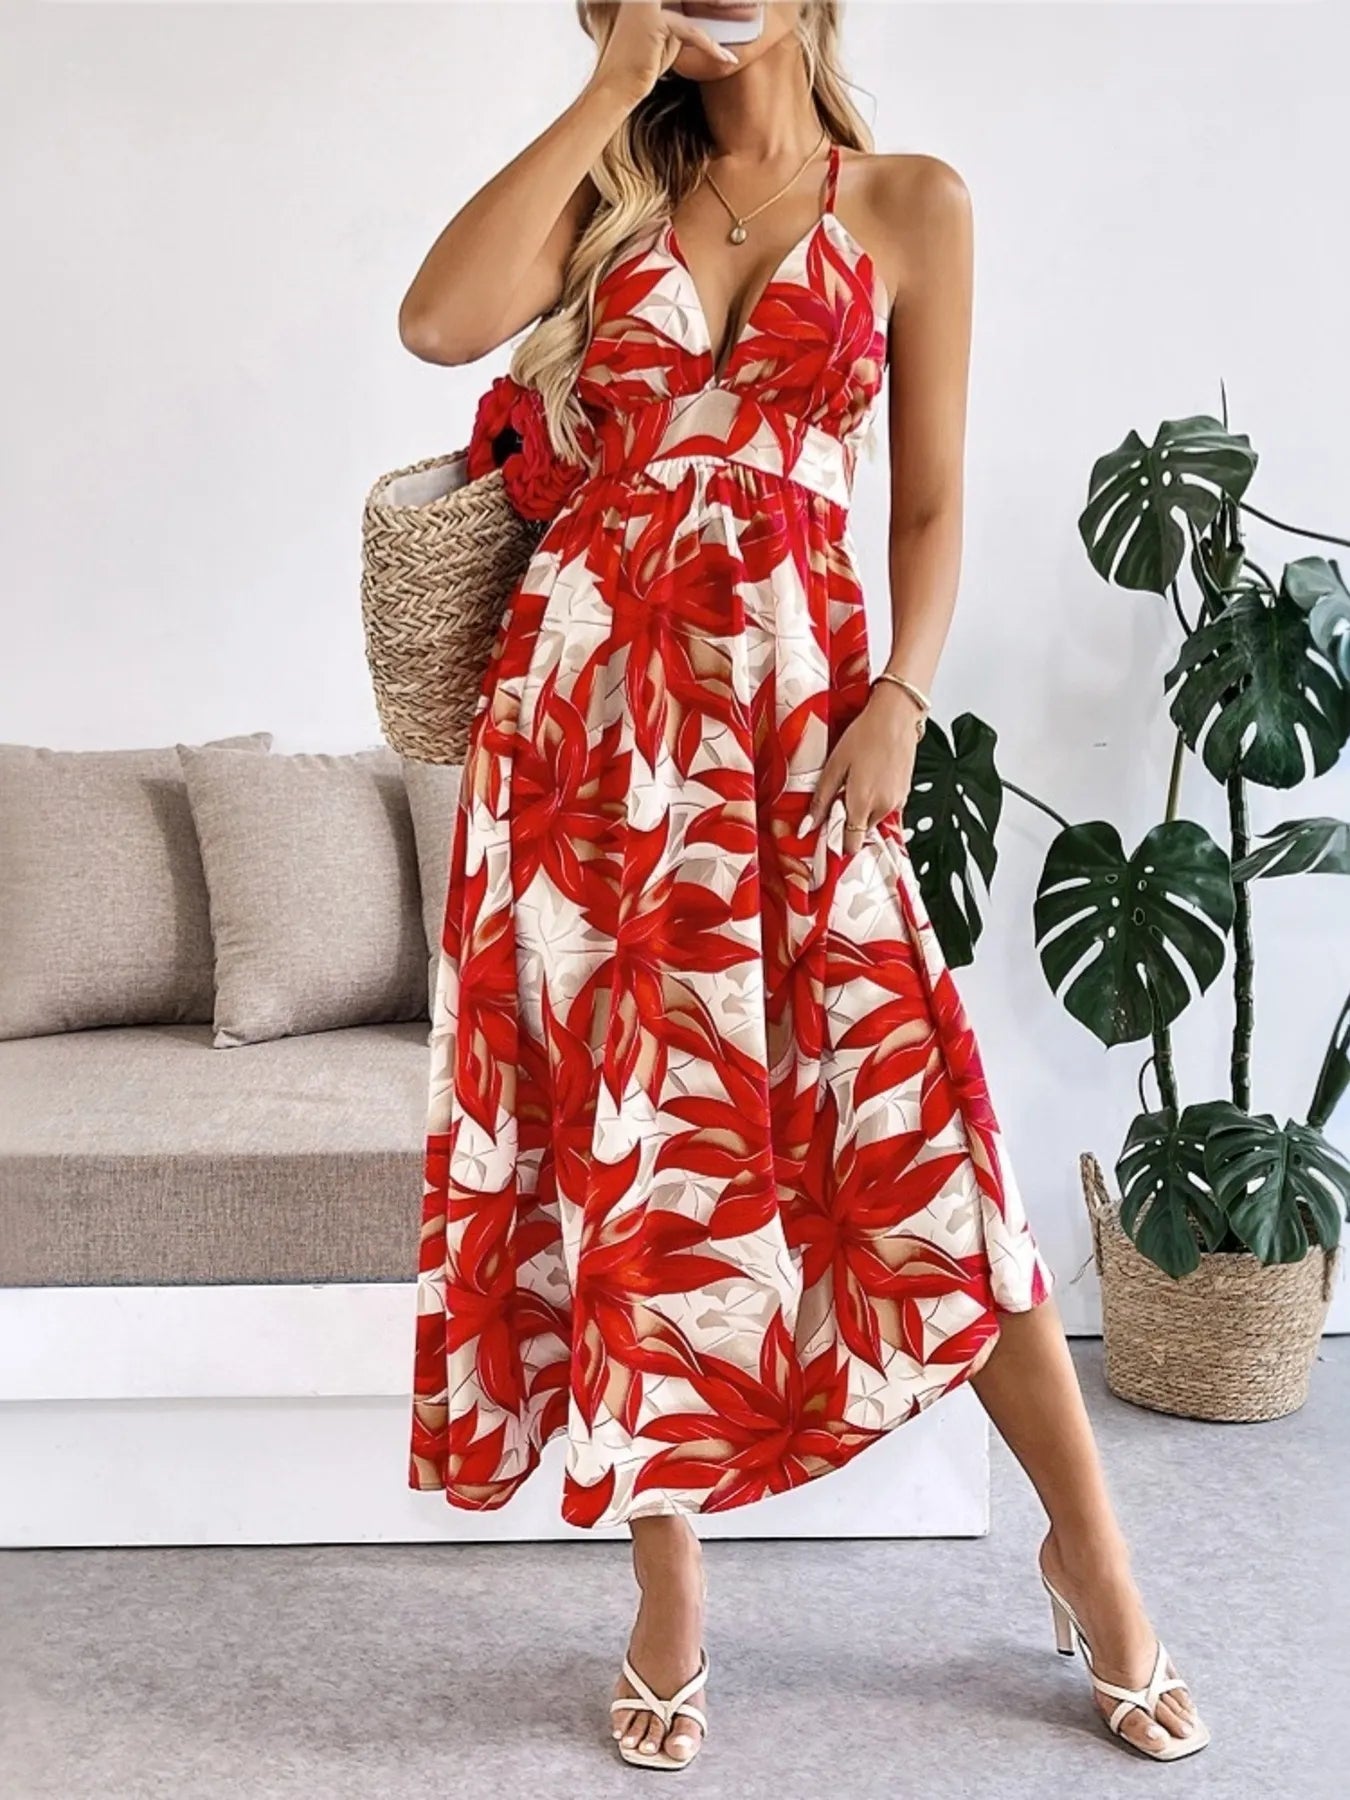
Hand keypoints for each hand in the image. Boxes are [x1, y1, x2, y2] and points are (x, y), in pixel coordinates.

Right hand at [586, 1, 738, 105]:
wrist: (618, 85)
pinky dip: (710, 46)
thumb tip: (709, 14)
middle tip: (751, 6)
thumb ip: (683, 17)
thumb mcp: (668, 34)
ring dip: (726, 9)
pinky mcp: (653, 18)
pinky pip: (689, 29)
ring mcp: (646, 0)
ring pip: (696, 3)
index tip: (736, 4)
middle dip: (723, 1)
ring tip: (748, 16)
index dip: (714, 0)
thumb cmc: (642, 64)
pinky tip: (727, 58)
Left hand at [802, 683, 922, 852]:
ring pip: (874, 822)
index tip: (827, 832)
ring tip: (856, 784)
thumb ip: (820, 801)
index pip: (851, 844)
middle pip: (861, 833)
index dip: (837, 842)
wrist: (895, 717)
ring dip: (863, 811)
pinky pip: (886, 809)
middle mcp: (883, 807)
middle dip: (848, 822)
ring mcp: (897, 802)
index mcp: (863, 803)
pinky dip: (876, 803)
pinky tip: (870, 781)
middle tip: (839, 798)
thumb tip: (806, 827)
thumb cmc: (865, 735)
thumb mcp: (834, 766)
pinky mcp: (906, 795)